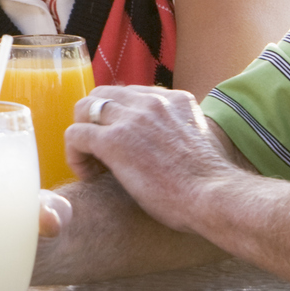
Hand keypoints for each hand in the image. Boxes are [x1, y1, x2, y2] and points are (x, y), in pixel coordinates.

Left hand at [62, 85, 242, 233]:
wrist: (214, 196)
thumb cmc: (210, 184)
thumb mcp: (200, 141)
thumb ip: (180, 132)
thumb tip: (168, 146)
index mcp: (174, 99)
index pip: (130, 94)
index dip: (118, 117)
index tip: (121, 144)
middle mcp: (151, 102)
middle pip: (102, 95)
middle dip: (93, 120)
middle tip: (98, 151)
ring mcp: (131, 119)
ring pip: (83, 109)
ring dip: (81, 136)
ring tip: (91, 164)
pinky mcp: (114, 141)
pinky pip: (75, 135)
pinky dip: (75, 155)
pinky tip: (88, 176)